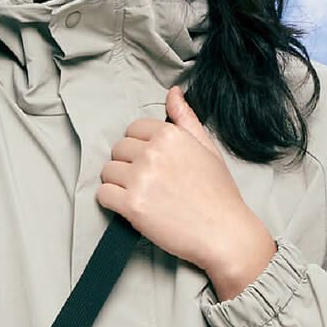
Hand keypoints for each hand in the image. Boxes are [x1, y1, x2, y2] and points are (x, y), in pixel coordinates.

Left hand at [96, 85, 275, 291]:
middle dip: (128, 165)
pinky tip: (129, 207)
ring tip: (140, 196)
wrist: (224, 234)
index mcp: (170, 135)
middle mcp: (152, 152)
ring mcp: (140, 179)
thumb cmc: (218, 194)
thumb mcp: (207, 148)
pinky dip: (111, 201)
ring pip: (108, 172)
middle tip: (147, 184)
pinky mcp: (132, 205)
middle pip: (118, 150)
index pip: (133, 130)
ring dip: (118, 184)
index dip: (140, 148)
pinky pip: (103, 194)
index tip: (152, 164)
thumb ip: (186, 119)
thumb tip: (173, 93)